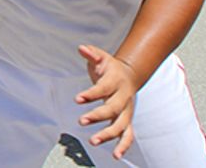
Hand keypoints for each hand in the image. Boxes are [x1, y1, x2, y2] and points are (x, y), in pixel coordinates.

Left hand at [75, 44, 139, 159]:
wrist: (129, 75)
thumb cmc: (109, 67)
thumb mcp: (100, 57)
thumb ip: (91, 53)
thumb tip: (82, 48)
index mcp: (116, 80)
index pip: (104, 88)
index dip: (91, 94)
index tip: (77, 99)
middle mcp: (124, 97)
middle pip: (113, 109)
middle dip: (98, 116)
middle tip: (81, 121)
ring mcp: (127, 110)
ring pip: (122, 125)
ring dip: (109, 134)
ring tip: (93, 141)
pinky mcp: (127, 120)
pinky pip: (128, 135)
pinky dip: (124, 146)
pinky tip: (116, 156)